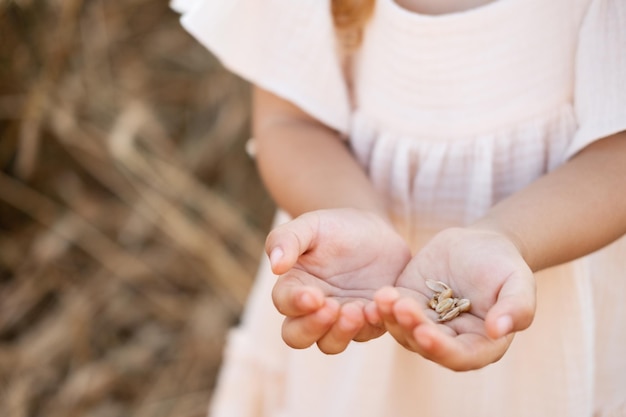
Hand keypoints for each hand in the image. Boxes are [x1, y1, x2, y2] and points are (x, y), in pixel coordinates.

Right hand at [266, 208, 410, 353]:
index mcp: (293, 286)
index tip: (314, 295)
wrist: (373, 231)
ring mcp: (339, 320)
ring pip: (331, 343)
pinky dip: (372, 324)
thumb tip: (275, 265)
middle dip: (313, 327)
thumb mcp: (311, 225)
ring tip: (358, 309)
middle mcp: (311, 311)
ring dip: (342, 332)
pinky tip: (380, 307)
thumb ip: (287, 238)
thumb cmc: (334, 227)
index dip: (296, 303)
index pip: (284, 304)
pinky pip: (367, 333)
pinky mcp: (368, 322)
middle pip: (298, 337)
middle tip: (333, 307)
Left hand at [373, 227, 535, 370]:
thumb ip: (516, 307)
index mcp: (481, 344)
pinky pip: (391, 312)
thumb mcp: (518, 282)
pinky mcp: (408, 305)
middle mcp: (449, 341)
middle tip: (401, 307)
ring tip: (386, 296)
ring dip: (391, 318)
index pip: (459, 357)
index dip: (441, 349)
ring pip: (403, 331)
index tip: (425, 332)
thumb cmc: (504, 266)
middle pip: (425, 346)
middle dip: (411, 328)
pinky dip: (383, 307)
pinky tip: (379, 294)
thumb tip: (498, 330)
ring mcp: (425, 324)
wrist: (479, 244)